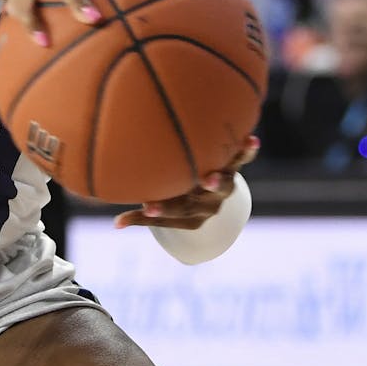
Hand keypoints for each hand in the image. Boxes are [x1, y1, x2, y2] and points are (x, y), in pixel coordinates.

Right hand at [113, 135, 259, 229]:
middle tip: (201, 183)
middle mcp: (209, 204)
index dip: (161, 211)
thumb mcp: (164, 212)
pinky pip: (240, 160)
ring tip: (216, 174)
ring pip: (225, 184)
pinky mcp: (231, 169)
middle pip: (203, 200)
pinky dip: (246, 151)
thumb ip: (142, 217)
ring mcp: (222, 187)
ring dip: (221, 179)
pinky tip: (251, 140)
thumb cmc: (179, 202)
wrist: (213, 199)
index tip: (148, 207)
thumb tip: (115, 225)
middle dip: (199, 192)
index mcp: (191, 216)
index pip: (174, 214)